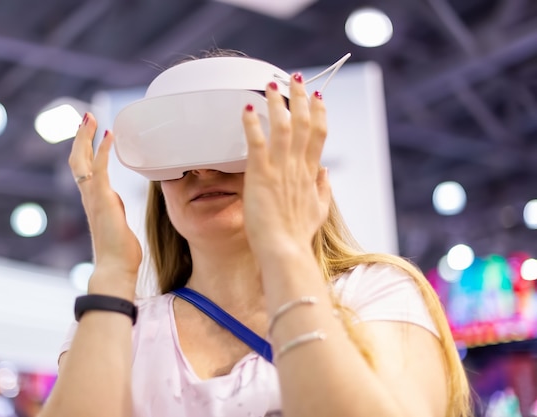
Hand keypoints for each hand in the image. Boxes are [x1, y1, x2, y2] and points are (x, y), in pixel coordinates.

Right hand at [68, 113, 142, 287]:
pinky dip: (102, 149)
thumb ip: (115, 211)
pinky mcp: (102, 200)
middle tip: (85, 117)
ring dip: (85, 137)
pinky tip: (108, 134)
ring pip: (82, 160)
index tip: (93, 134)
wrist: (115, 269)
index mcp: (94, 202)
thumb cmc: (120, 253)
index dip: (87, 151)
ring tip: (89, 117)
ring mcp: (93, 198)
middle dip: (81, 138)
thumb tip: (116, 204)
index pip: (85, 170)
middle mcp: (90, 197)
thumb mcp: (119, 225)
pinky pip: (99, 168)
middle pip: (77, 160)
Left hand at [241, 74, 330, 257]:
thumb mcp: (318, 211)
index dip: (319, 112)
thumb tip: (326, 171)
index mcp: (311, 173)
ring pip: (282, 126)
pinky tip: (245, 108)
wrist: (285, 251)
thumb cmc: (298, 235)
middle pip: (303, 123)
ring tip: (270, 84)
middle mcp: (298, 166)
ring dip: (277, 102)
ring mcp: (280, 169)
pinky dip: (252, 124)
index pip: (319, 134)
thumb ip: (323, 189)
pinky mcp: (261, 175)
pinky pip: (256, 142)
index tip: (317, 97)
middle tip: (294, 78)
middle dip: (300, 97)